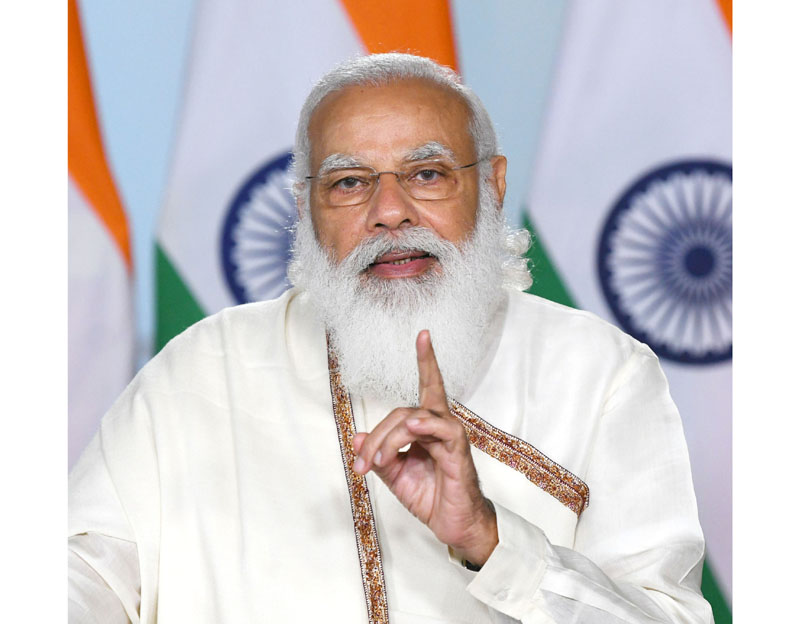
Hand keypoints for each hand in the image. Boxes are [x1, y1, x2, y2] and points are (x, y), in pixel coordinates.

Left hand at [352, 330, 497, 565]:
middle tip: (363, 464)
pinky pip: (443, 430)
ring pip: (415, 419)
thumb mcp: (395, 475)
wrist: (453, 525)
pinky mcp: (458, 452)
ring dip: (390, 439)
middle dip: (376, 437)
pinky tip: (413, 429)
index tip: (423, 334)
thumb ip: (378, 454)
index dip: (426, 360)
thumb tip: (356, 436)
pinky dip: (425, 426)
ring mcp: (451, 437)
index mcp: (428, 426)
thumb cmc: (430, 496)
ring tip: (379, 462)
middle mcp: (440, 425)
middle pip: (403, 411)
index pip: (426, 386)